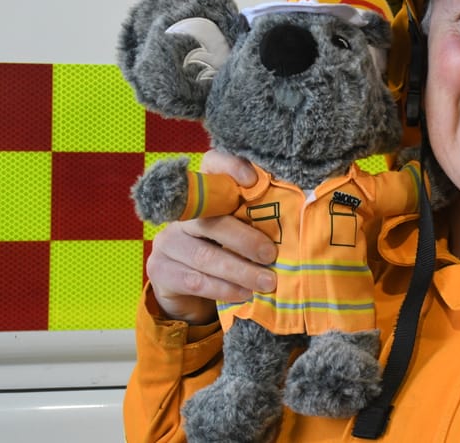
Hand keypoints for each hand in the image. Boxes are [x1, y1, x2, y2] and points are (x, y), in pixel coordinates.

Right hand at [145, 150, 276, 323]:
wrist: (185, 290)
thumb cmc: (226, 251)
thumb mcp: (242, 231)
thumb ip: (258, 221)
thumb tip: (298, 226)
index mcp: (207, 194)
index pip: (212, 165)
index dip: (229, 166)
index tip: (253, 180)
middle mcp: (184, 214)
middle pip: (211, 220)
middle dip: (246, 240)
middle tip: (271, 256)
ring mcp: (168, 241)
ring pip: (205, 255)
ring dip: (240, 271)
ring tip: (267, 283)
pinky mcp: (161, 269)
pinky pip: (194, 280)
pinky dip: (223, 288)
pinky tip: (244, 294)